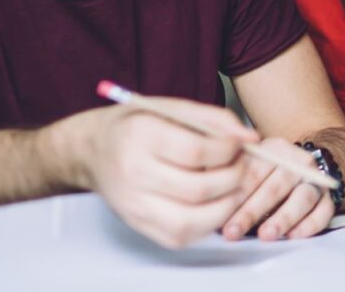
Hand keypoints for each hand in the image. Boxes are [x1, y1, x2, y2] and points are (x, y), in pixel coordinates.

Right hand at [77, 101, 256, 248]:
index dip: (228, 150)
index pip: (196, 151)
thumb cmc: (138, 125)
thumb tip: (251, 138)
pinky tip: (213, 205)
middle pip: (198, 188)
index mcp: (141, 136)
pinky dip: (206, 224)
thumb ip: (214, 118)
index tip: (239, 144)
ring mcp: (133, 205)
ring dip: (224, 206)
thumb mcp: (172, 107)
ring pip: (191, 220)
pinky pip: (180, 236)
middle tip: (241, 166)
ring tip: (233, 187)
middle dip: (233, 178)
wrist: (93, 150)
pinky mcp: (138, 225)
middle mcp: (133, 173)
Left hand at [221, 138, 336, 240]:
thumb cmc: (265, 175)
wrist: (307, 166)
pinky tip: (294, 235)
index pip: (253, 172)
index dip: (235, 195)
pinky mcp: (328, 197)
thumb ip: (225, 171)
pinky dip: (310, 224)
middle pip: (275, 186)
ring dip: (283, 217)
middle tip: (233, 231)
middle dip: (252, 211)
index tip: (219, 216)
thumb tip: (199, 185)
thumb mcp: (246, 163)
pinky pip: (324, 211)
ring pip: (302, 197)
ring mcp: (316, 179)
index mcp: (273, 150)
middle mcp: (297, 161)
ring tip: (266, 235)